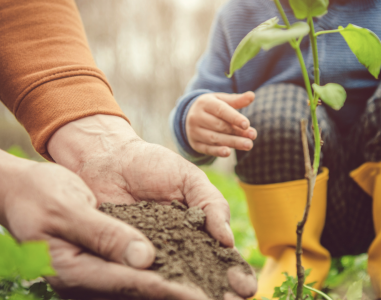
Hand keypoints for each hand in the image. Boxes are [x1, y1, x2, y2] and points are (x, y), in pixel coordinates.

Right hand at [0, 154, 205, 298]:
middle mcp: (88, 279)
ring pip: (144, 285)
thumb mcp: (67, 208)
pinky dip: (166, 272)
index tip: (201, 294)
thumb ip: (104, 234)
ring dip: (180, 286)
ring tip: (216, 292)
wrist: (22, 189)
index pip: (131, 283)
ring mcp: (96, 272)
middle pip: (143, 291)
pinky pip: (139, 272)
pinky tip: (192, 270)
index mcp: (74, 270)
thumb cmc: (39, 193)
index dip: (168, 289)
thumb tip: (144, 259)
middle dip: (182, 294)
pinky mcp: (105, 262)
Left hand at [47, 114, 256, 298]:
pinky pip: (137, 278)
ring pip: (172, 282)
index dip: (236, 274)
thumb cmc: (152, 165)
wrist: (106, 159)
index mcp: (198, 230)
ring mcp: (149, 256)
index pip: (222, 257)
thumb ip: (211, 205)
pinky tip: (161, 296)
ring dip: (187, 296)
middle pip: (202, 277)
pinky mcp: (121, 260)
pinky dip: (149, 290)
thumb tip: (227, 241)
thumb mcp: (189, 179)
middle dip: (217, 293)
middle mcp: (177, 248)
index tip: (245, 288)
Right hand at [186, 92, 256, 156]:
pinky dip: (217, 151)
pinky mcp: (195, 144)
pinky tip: (228, 153)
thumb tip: (252, 95)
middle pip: (219, 126)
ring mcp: (194, 131)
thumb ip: (237, 100)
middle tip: (253, 136)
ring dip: (232, 142)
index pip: (221, 111)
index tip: (247, 124)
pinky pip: (207, 149)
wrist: (188, 117)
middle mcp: (197, 117)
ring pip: (214, 138)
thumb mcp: (221, 100)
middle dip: (237, 132)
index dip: (234, 118)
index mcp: (205, 103)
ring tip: (248, 145)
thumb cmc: (211, 107)